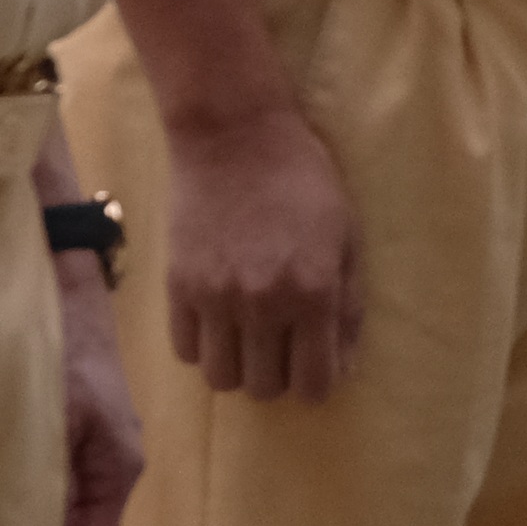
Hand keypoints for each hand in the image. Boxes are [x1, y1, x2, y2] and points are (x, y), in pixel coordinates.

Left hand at [53, 261, 146, 525]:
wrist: (64, 286)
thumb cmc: (60, 352)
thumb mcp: (52, 421)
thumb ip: (50, 482)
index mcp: (119, 467)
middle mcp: (114, 463)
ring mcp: (97, 444)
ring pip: (65, 503)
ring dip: (30, 507)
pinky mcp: (78, 426)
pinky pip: (55, 475)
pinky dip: (27, 480)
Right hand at [159, 101, 362, 400]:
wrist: (236, 136)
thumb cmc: (304, 181)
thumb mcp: (347, 238)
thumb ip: (347, 306)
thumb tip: (344, 364)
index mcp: (314, 293)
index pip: (313, 384)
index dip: (317, 384)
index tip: (314, 368)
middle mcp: (264, 305)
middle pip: (265, 389)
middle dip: (278, 377)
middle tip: (281, 347)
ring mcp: (216, 298)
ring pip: (221, 380)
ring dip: (238, 368)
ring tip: (247, 339)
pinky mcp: (179, 286)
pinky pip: (186, 351)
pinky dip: (203, 347)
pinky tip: (217, 322)